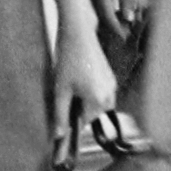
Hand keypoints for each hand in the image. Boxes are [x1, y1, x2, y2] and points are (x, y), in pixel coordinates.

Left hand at [51, 19, 117, 139]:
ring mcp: (112, 86)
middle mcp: (110, 96)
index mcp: (98, 101)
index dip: (70, 116)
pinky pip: (99, 92)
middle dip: (77, 106)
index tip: (61, 107)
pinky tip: (79, 74)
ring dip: (83, 98)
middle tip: (65, 87)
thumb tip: (59, 136)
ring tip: (71, 79)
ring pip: (95, 103)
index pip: (83, 121)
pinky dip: (89, 89)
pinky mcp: (111, 78)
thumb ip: (60, 114)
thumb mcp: (60, 89)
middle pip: (90, 113)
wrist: (79, 33)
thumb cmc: (68, 59)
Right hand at [90, 0, 148, 39]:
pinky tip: (119, 15)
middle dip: (114, 28)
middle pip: (101, 17)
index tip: (126, 37)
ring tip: (126, 26)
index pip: (107, 15)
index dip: (117, 28)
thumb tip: (128, 19)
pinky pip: (97, 8)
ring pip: (98, 14)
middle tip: (128, 34)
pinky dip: (108, 14)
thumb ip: (127, 0)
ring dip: (111, 22)